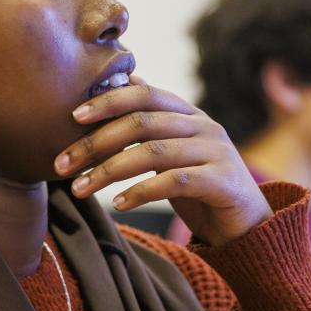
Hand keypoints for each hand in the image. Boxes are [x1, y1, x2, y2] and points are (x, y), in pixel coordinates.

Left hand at [58, 76, 272, 245]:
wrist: (248, 226)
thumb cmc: (201, 188)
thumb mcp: (172, 152)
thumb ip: (149, 124)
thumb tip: (120, 85)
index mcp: (188, 113)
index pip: (144, 94)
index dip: (107, 101)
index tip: (71, 117)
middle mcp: (204, 125)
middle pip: (142, 123)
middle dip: (95, 142)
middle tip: (61, 164)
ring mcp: (216, 151)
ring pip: (154, 152)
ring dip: (109, 171)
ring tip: (79, 188)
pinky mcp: (223, 181)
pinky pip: (176, 181)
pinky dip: (142, 192)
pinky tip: (119, 204)